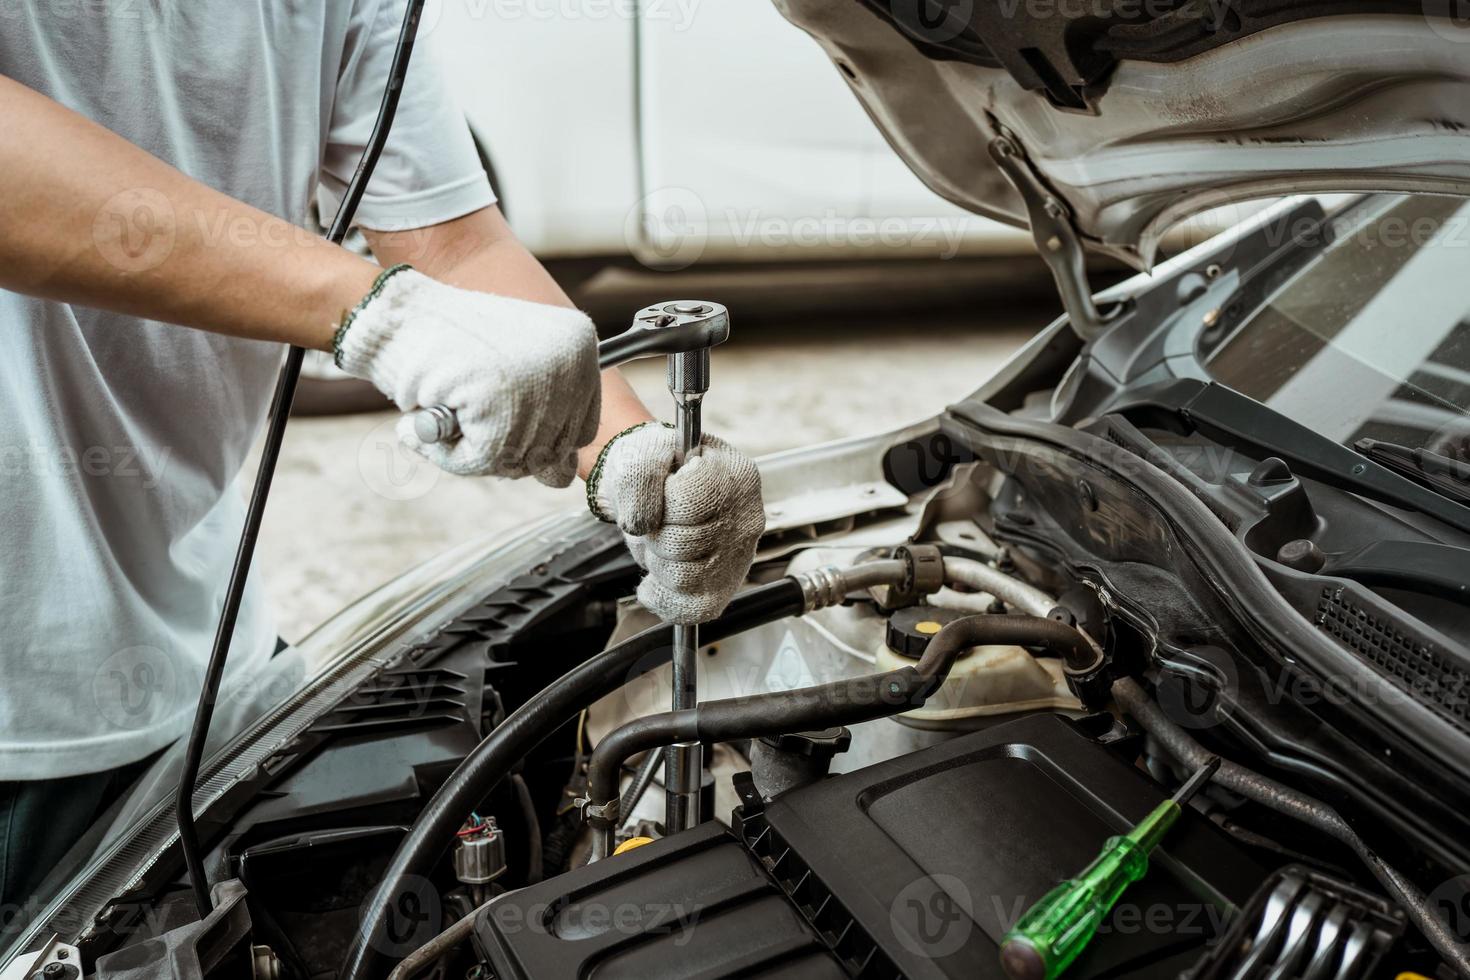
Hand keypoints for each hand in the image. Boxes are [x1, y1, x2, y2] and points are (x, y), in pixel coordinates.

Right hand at [334, 265, 600, 485]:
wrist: (395, 315)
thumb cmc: (445, 343)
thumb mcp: (511, 370)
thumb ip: (540, 417)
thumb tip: (559, 479)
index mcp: (579, 346)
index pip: (579, 429)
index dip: (533, 440)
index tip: (497, 422)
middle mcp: (571, 363)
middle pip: (551, 452)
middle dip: (504, 449)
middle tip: (465, 417)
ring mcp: (540, 384)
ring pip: (516, 462)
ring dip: (472, 451)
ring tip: (446, 411)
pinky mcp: (502, 405)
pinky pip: (482, 463)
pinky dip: (449, 455)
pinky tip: (427, 424)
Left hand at [590, 423, 764, 623]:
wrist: (658, 482)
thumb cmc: (658, 466)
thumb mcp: (642, 453)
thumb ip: (638, 477)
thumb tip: (642, 524)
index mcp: (734, 474)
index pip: (688, 504)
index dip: (660, 504)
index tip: (663, 492)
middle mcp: (746, 516)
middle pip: (684, 545)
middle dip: (655, 535)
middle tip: (660, 520)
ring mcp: (739, 555)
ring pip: (684, 578)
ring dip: (658, 562)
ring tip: (665, 541)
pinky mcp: (725, 586)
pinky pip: (693, 610)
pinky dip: (665, 598)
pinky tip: (659, 578)